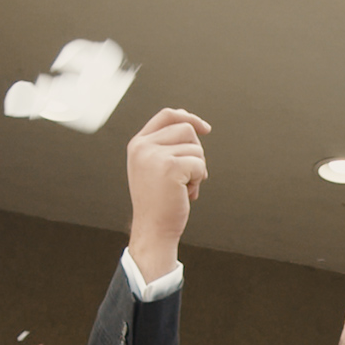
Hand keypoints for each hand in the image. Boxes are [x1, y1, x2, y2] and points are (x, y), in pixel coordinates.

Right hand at [126, 107, 211, 281]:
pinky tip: (187, 193)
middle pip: (186, 129)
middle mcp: (143, 146)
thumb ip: (168, 147)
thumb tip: (195, 125)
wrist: (154, 229)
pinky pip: (199, 164)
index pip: (166, 115)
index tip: (206, 128)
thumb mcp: (157, 169)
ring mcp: (154, 155)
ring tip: (184, 187)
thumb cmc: (160, 203)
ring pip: (196, 147)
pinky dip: (199, 179)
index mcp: (138, 144)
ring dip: (198, 169)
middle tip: (189, 176)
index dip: (188, 117)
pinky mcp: (169, 167)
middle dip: (196, 152)